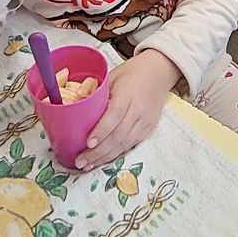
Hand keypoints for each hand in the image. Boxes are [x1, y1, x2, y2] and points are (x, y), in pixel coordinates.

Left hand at [76, 50, 179, 169]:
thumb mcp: (112, 76)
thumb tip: (77, 109)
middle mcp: (138, 110)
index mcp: (128, 94)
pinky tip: (103, 160)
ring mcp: (145, 122)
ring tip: (88, 165)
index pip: (115, 115)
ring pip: (124, 144)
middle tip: (80, 160)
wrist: (160, 72)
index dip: (101, 131)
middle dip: (98, 152)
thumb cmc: (133, 72)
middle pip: (118, 135)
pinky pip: (131, 145)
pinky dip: (115, 154)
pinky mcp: (148, 129)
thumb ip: (98, 94)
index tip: (88, 143)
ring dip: (105, 157)